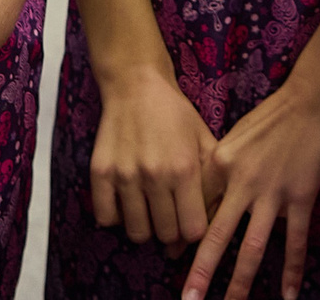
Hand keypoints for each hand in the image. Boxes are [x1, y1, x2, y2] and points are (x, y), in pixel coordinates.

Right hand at [89, 63, 218, 246]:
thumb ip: (214, 178)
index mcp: (184, 168)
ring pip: (137, 232)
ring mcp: (125, 175)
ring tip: (148, 209)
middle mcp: (155, 175)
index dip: (195, 229)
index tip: (190, 220)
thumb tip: (219, 215)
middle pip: (166, 235)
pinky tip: (125, 202)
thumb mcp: (204, 138)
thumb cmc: (174, 113)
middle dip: (172, 230)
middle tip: (170, 215)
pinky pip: (106, 218)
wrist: (135, 84)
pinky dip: (116, 217)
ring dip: (145, 226)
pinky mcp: (100, 173)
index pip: (193, 229)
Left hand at [184, 77, 319, 299]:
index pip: (198, 208)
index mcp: (221, 163)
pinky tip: (289, 294)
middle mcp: (242, 182)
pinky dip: (292, 270)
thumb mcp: (235, 138)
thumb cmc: (272, 115)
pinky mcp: (301, 196)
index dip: (184, 237)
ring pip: (253, 247)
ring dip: (241, 281)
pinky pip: (295, 241)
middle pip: (217, 235)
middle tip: (187, 299)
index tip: (171, 259)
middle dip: (201, 272)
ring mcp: (273, 192)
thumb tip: (210, 203)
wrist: (312, 97)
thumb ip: (221, 170)